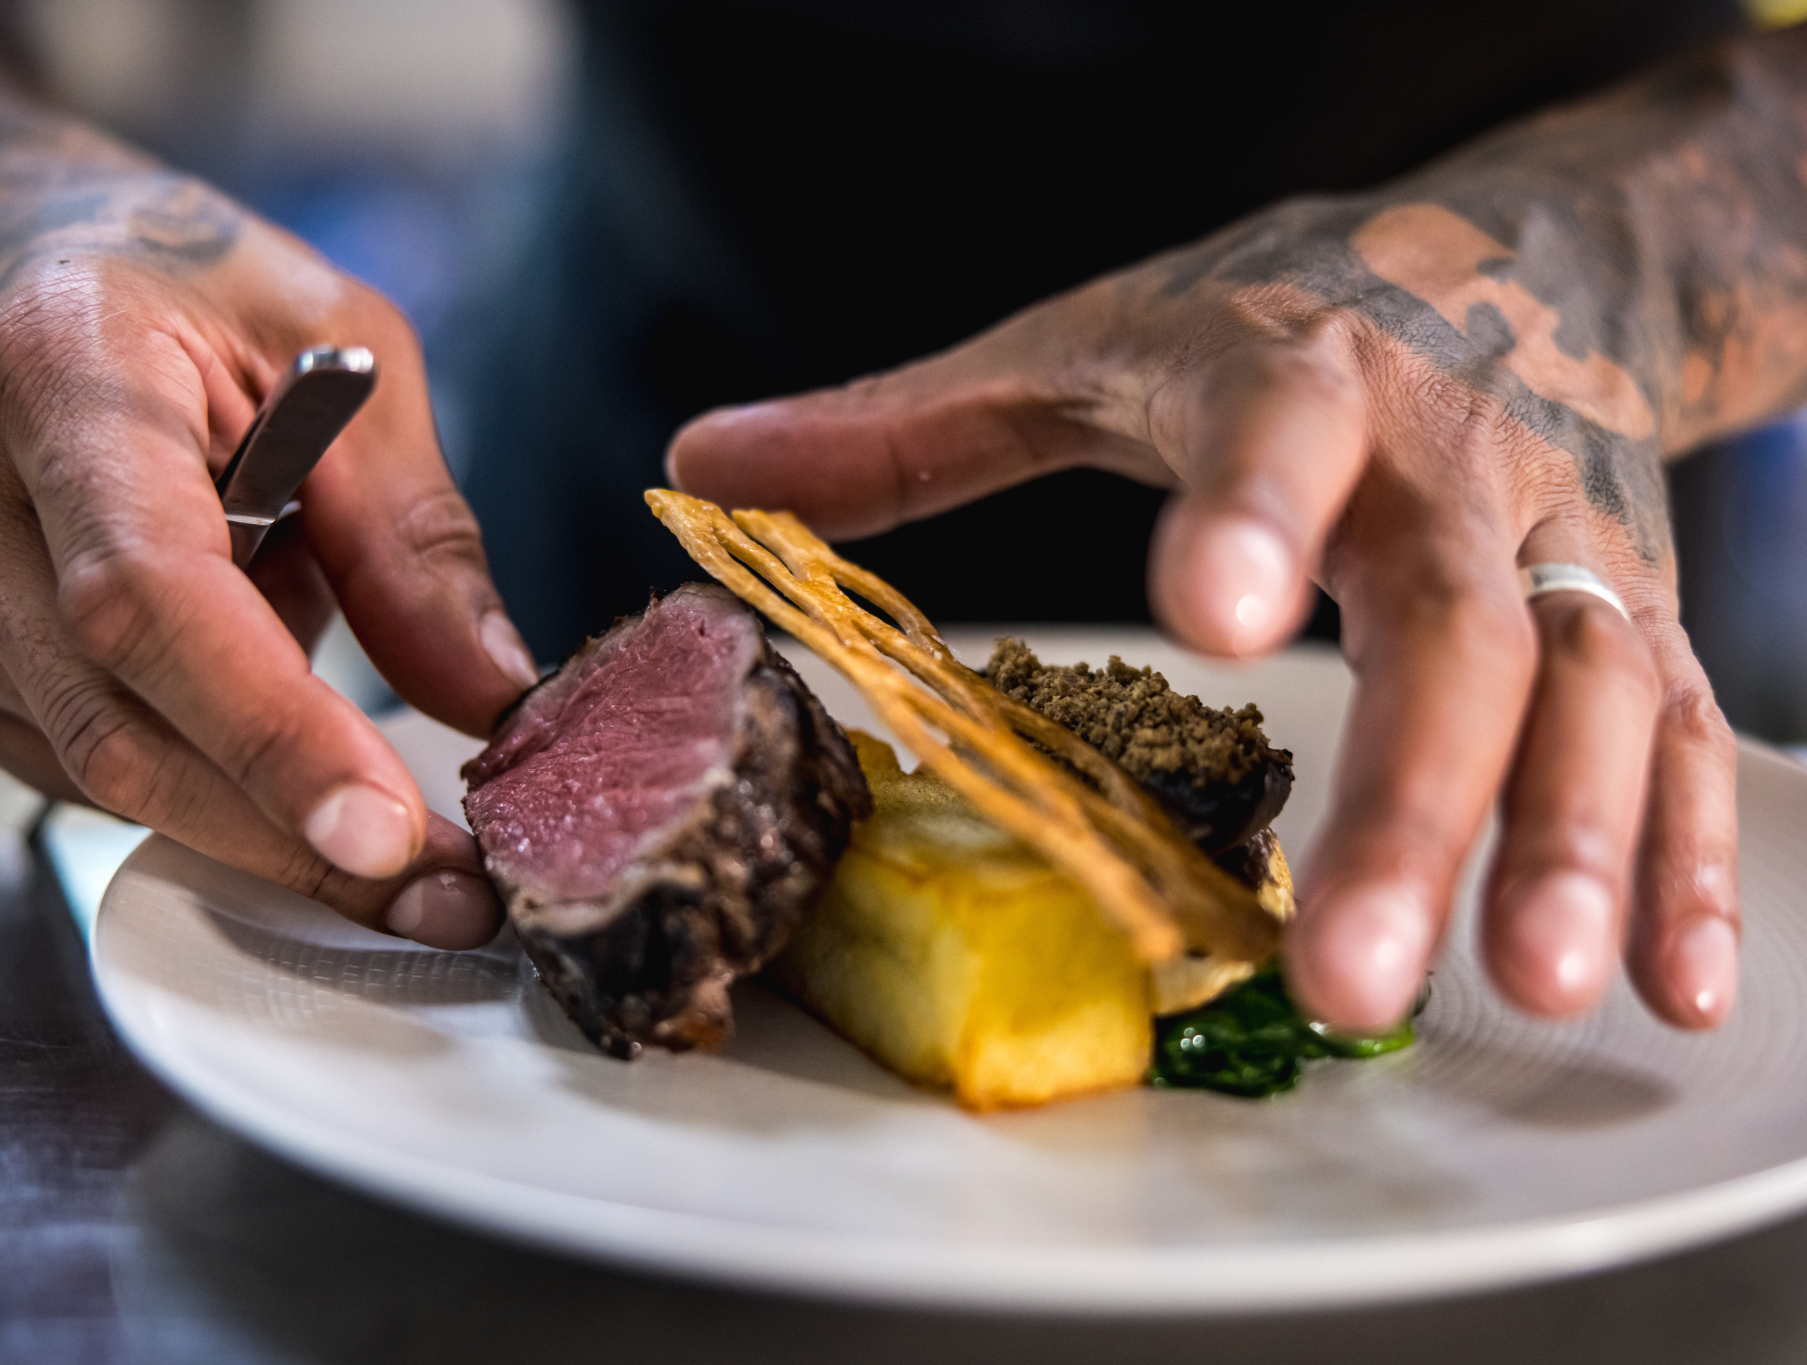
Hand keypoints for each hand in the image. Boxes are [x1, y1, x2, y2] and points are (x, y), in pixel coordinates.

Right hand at [0, 140, 536, 948]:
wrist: (9, 266)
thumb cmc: (186, 290)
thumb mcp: (345, 347)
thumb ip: (413, 531)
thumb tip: (488, 698)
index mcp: (54, 376)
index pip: (148, 595)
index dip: (269, 732)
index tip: (387, 835)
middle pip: (121, 729)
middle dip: (298, 835)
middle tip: (448, 893)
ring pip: (104, 776)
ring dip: (263, 817)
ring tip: (379, 793)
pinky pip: (80, 771)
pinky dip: (199, 778)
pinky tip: (252, 719)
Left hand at [667, 193, 1740, 1032]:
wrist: (1521, 251)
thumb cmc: (1273, 316)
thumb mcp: (1089, 344)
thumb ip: (911, 426)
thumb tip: (698, 472)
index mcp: (1300, 378)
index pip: (1279, 439)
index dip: (1248, 517)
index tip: (1204, 612)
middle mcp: (1453, 465)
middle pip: (1453, 626)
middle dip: (1412, 796)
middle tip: (1346, 966)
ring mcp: (1564, 544)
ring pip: (1598, 689)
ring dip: (1577, 843)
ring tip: (1526, 987)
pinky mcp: (1636, 609)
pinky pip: (1684, 730)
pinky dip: (1685, 860)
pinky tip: (1665, 988)